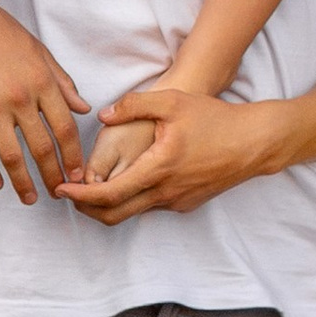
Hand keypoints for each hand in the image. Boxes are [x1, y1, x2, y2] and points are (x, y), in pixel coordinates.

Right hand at [0, 0, 88, 202]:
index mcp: (43, 82)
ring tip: (30, 199)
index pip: (66, 129)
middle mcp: (21, 96)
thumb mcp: (39, 52)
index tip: (79, 175)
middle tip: (60, 195)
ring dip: (23, 182)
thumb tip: (84, 109)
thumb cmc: (1, 32)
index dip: (74, 156)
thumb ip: (62, 83)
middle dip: (53, 176)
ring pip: (12, 155)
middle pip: (43, 147)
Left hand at [65, 84, 263, 220]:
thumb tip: (103, 114)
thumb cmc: (216, 119)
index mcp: (157, 168)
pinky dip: (131, 200)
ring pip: (132, 213)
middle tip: (68, 193)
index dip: (80, 194)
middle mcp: (165, 192)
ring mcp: (176, 201)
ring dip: (108, 205)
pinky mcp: (186, 203)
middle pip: (113, 214)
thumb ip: (134, 105)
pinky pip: (151, 206)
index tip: (61, 187)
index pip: (108, 193)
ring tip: (91, 187)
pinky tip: (127, 182)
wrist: (254, 143)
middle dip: (85, 208)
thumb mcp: (173, 102)